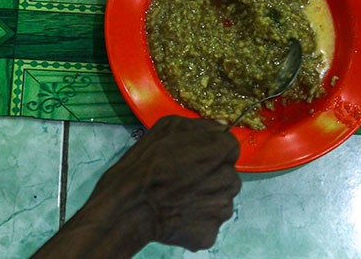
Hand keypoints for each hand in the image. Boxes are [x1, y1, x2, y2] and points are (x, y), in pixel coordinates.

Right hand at [33, 115, 240, 257]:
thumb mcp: (168, 126)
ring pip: (219, 201)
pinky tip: (176, 215)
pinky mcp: (211, 234)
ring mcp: (222, 209)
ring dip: (204, 199)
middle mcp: (230, 180)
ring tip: (177, 198)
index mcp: (224, 150)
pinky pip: (206, 224)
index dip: (210, 151)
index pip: (228, 147)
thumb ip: (201, 125)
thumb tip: (221, 127)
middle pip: (226, 175)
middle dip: (210, 176)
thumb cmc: (148, 161)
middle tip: (183, 178)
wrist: (130, 205)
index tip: (193, 157)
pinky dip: (194, 221)